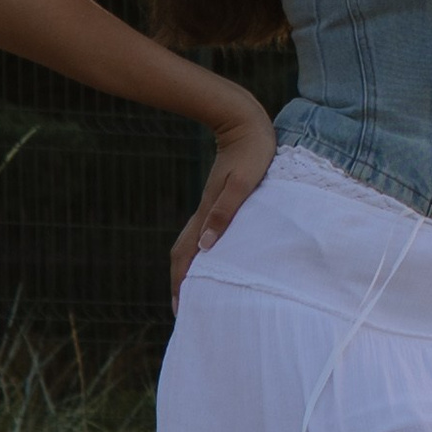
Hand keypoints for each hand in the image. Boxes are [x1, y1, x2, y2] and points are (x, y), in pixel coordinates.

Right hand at [170, 111, 276, 305]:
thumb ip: (225, 213)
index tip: (180, 309)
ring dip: (189, 267)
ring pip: (191, 243)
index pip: (187, 255)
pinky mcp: (217, 199)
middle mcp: (204, 212)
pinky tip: (211, 256)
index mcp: (208, 212)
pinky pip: (202, 232)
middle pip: (183, 253)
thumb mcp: (242, 183)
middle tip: (183, 308)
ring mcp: (209, 205)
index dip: (181, 282)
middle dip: (180, 281)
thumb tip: (207, 246)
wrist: (244, 121)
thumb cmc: (251, 151)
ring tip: (194, 289)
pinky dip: (200, 250)